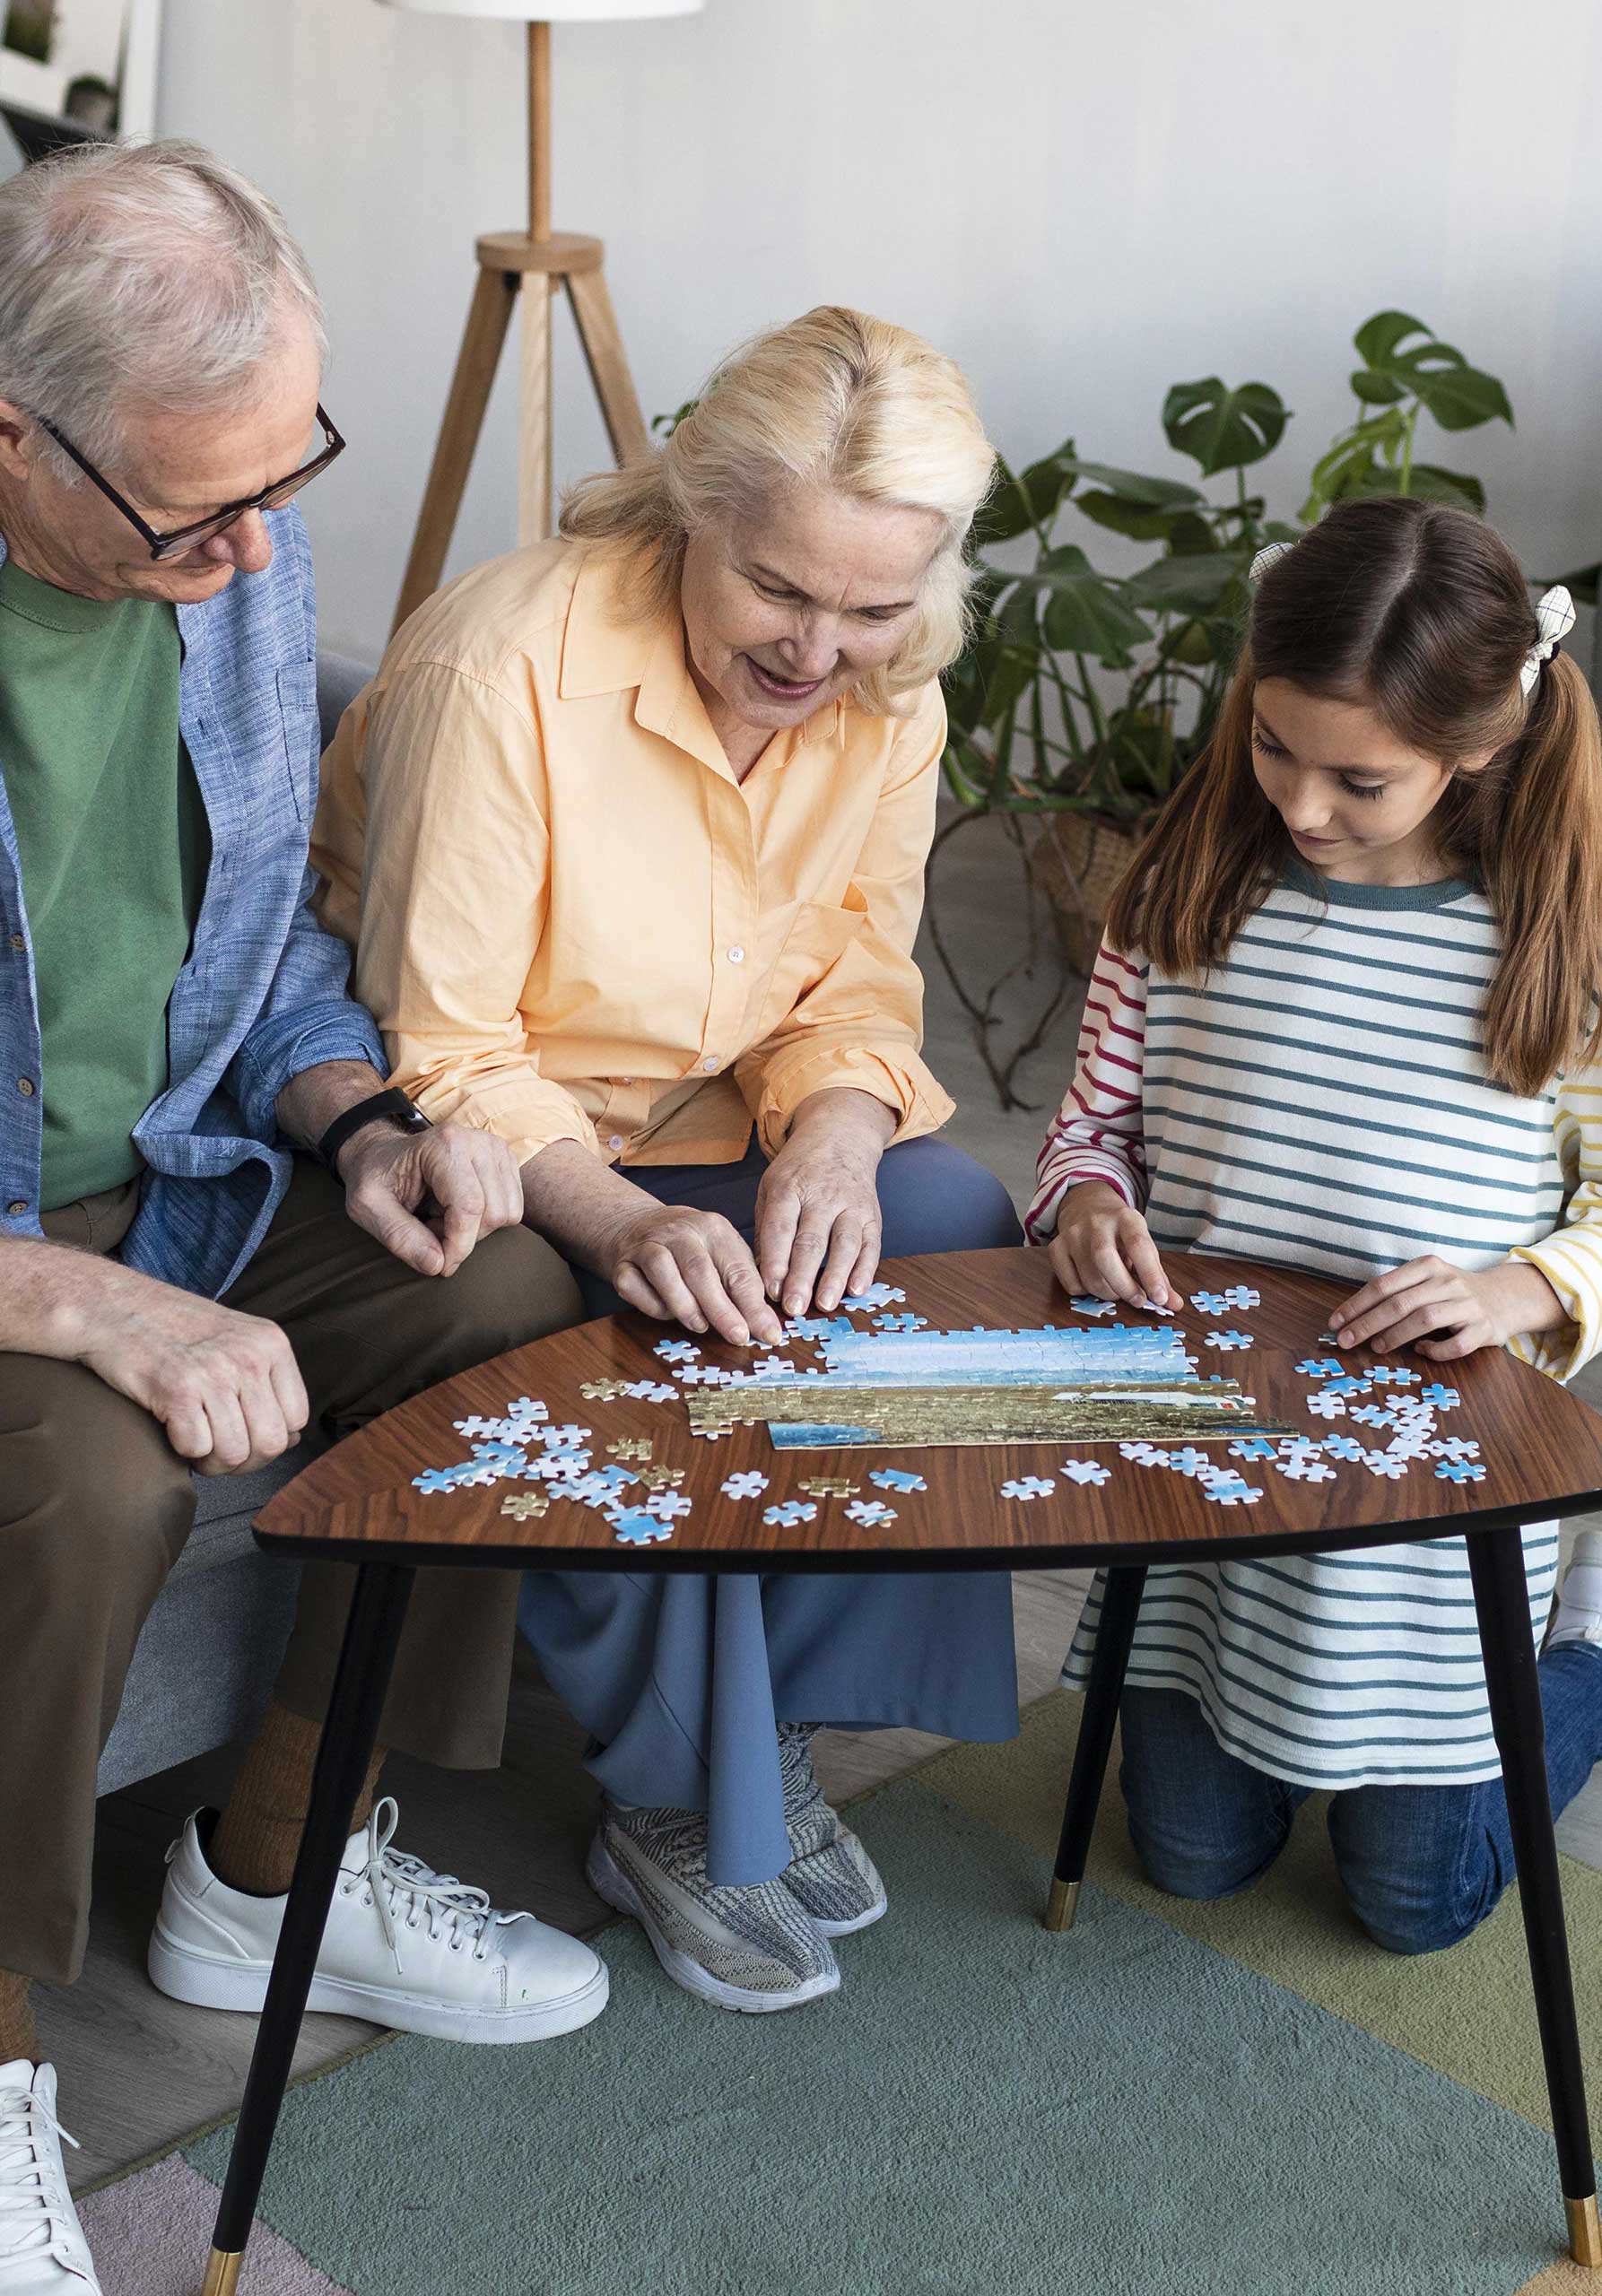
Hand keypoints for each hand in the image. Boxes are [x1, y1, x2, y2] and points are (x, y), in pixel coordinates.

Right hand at [75, 1265, 308, 1474]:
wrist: (112, 1305)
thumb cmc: (173, 1328)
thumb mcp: (236, 1340)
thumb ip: (267, 1383)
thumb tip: (294, 1438)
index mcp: (271, 1343)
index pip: (297, 1418)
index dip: (269, 1439)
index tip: (243, 1435)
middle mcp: (249, 1356)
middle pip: (271, 1443)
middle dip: (243, 1461)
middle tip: (216, 1449)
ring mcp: (215, 1372)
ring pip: (234, 1453)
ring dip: (211, 1461)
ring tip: (193, 1440)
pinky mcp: (177, 1389)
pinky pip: (197, 1448)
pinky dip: (183, 1450)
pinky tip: (172, 1429)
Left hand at [337, 1121, 523, 1277]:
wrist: (383, 1154)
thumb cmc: (375, 1178)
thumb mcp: (367, 1207)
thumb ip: (398, 1236)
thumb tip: (437, 1265)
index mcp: (444, 1145)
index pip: (469, 1207)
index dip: (458, 1246)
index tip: (439, 1266)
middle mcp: (478, 1141)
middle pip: (493, 1213)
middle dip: (463, 1236)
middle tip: (429, 1227)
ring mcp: (496, 1149)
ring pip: (508, 1213)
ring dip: (476, 1229)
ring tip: (442, 1217)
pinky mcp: (506, 1161)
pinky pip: (513, 1209)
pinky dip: (487, 1219)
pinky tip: (458, 1209)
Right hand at [605, 1200, 783, 1347]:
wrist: (639, 1225)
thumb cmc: (693, 1249)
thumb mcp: (724, 1256)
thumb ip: (744, 1287)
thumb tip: (767, 1326)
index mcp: (714, 1228)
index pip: (738, 1270)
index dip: (754, 1305)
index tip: (768, 1334)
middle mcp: (680, 1231)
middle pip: (701, 1272)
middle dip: (722, 1310)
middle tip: (738, 1337)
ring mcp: (647, 1245)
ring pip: (663, 1273)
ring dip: (684, 1305)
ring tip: (701, 1326)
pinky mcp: (622, 1263)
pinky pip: (633, 1286)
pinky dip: (650, 1304)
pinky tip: (666, 1312)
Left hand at [756, 1091, 892, 1315]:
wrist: (840, 1136)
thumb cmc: (798, 1171)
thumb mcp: (771, 1188)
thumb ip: (766, 1230)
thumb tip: (761, 1275)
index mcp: (789, 1188)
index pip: (781, 1228)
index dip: (775, 1261)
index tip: (770, 1291)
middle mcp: (822, 1195)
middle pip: (811, 1240)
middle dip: (802, 1277)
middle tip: (794, 1308)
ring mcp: (850, 1204)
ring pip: (844, 1244)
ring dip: (835, 1277)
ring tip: (825, 1304)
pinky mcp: (872, 1214)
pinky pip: (870, 1244)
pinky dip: (865, 1268)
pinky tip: (856, 1290)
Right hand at [1047, 1180, 1178, 1310]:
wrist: (1086, 1204)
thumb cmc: (1121, 1231)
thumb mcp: (1143, 1242)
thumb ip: (1157, 1273)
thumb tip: (1174, 1305)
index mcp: (1126, 1217)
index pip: (1139, 1245)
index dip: (1150, 1274)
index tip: (1160, 1299)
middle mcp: (1097, 1222)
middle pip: (1105, 1259)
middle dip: (1124, 1287)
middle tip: (1137, 1300)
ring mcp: (1073, 1234)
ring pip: (1089, 1277)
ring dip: (1108, 1293)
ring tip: (1116, 1289)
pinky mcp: (1056, 1247)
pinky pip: (1071, 1284)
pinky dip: (1086, 1292)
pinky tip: (1094, 1281)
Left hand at [1329, 1254, 1566, 1361]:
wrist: (1504, 1297)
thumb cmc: (1451, 1293)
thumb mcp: (1425, 1281)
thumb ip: (1395, 1294)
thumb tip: (1350, 1319)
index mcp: (1428, 1266)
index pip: (1383, 1285)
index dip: (1356, 1305)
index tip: (1334, 1322)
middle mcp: (1447, 1282)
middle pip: (1400, 1303)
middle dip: (1366, 1324)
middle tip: (1345, 1340)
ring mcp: (1467, 1305)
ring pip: (1425, 1320)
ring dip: (1395, 1336)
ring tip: (1376, 1347)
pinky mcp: (1484, 1328)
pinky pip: (1456, 1344)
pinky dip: (1435, 1351)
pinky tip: (1421, 1352)